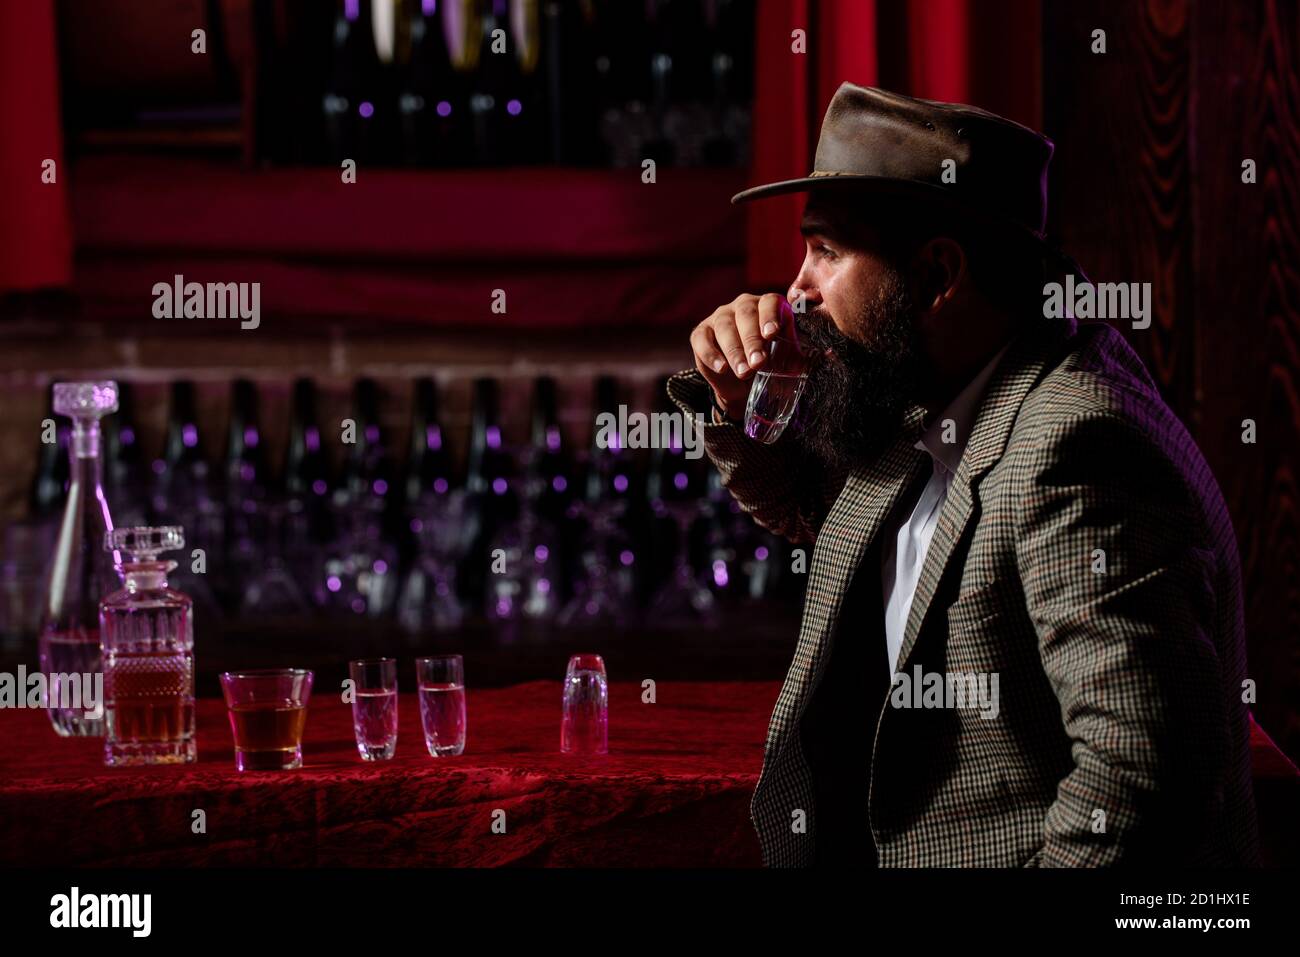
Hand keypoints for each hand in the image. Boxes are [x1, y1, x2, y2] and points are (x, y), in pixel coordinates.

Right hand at [690, 293, 793, 421]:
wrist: (742, 383)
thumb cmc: (769, 364)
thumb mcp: (786, 359)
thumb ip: (798, 356)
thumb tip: (822, 358)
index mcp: (768, 306)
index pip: (769, 302)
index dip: (770, 316)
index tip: (772, 334)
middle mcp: (743, 306)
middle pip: (746, 315)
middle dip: (752, 340)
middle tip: (758, 363)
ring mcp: (720, 317)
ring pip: (725, 327)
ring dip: (735, 351)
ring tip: (744, 372)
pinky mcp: (701, 333)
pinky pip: (703, 339)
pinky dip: (711, 354)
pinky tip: (722, 368)